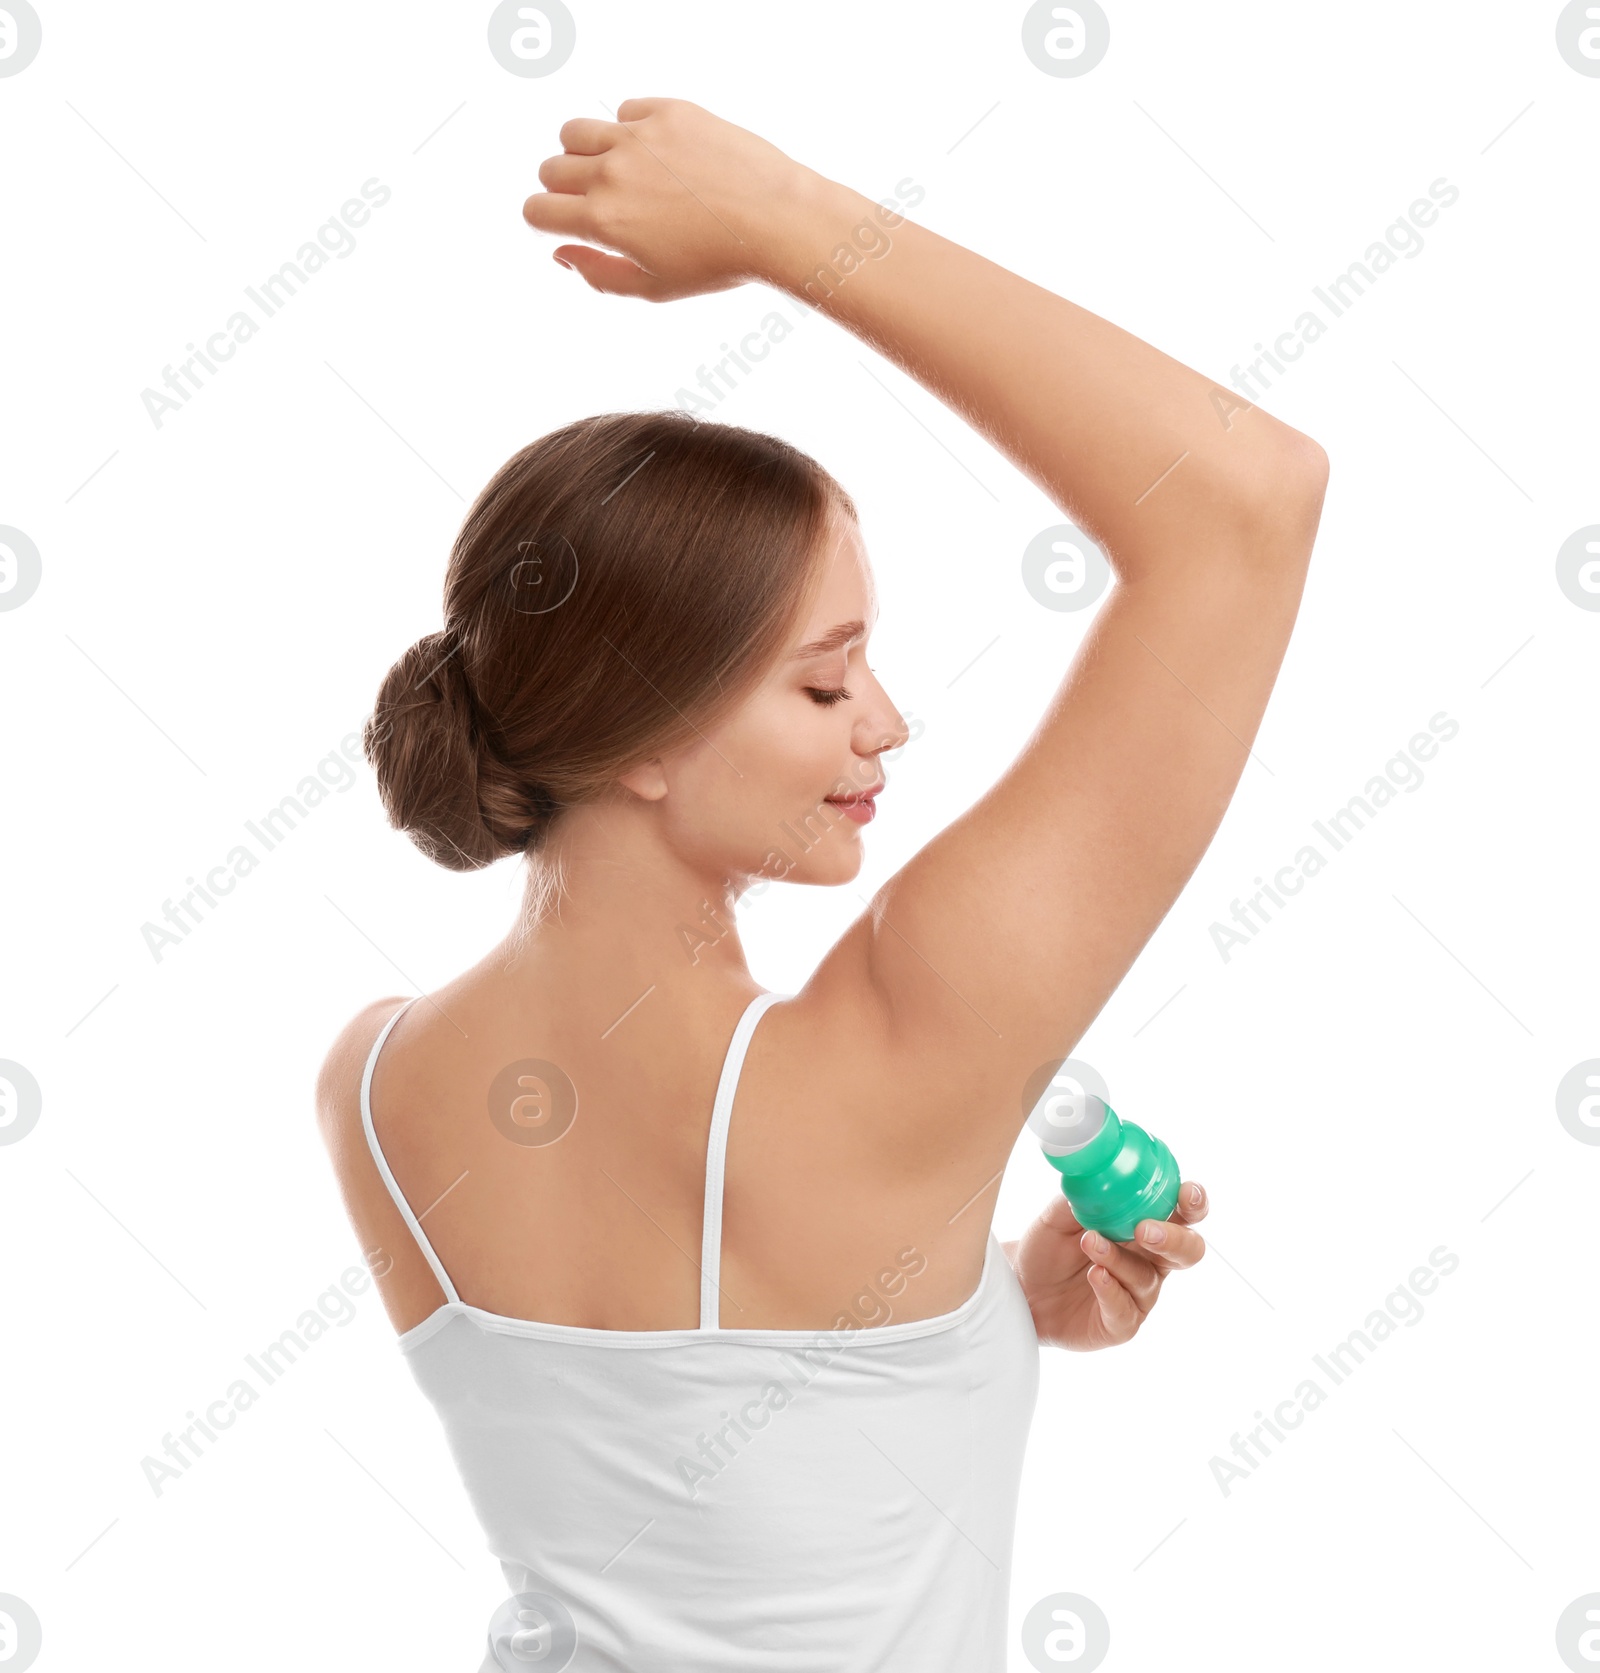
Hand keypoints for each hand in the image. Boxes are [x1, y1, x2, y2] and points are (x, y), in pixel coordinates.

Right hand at [523, 97, 823, 301]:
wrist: (776, 220)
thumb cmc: (719, 263)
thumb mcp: (654, 289)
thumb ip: (598, 275)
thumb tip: (562, 253)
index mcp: (604, 220)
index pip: (537, 211)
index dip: (547, 221)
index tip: (569, 225)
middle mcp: (612, 172)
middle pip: (551, 169)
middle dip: (563, 189)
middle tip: (598, 203)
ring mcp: (639, 137)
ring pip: (575, 132)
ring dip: (583, 153)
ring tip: (616, 172)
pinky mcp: (668, 111)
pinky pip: (625, 112)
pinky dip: (630, 131)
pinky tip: (657, 156)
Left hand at [1002, 1183, 1207, 1350]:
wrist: (1019, 1287)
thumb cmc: (1048, 1248)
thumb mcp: (1059, 1214)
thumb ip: (1083, 1195)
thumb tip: (1097, 1174)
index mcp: (1144, 1227)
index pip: (1182, 1214)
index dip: (1193, 1204)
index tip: (1186, 1193)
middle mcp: (1150, 1262)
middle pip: (1187, 1251)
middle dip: (1173, 1238)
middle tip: (1144, 1229)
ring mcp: (1138, 1295)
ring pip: (1146, 1278)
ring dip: (1119, 1258)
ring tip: (1089, 1242)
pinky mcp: (1120, 1324)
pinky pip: (1125, 1310)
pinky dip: (1111, 1290)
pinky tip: (1096, 1275)